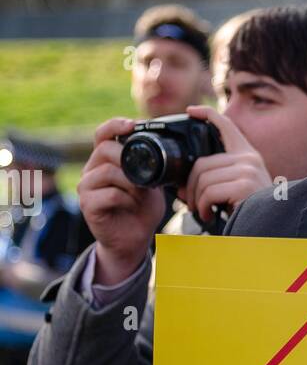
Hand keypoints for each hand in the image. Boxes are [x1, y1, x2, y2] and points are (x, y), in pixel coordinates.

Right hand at [79, 118, 164, 284]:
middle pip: (105, 150)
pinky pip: (110, 194)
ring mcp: (86, 188)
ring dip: (131, 183)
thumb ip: (150, 165)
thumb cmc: (141, 209)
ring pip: (108, 172)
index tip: (133, 125)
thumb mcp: (151, 182)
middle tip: (146, 179)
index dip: (115, 125)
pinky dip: (126, 199)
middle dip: (129, 160)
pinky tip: (132, 205)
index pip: (103, 134)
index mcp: (105, 160)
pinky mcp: (88, 205)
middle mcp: (91, 170)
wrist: (133, 240)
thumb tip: (161, 146)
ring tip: (140, 194)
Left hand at [179, 106, 270, 223]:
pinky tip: (209, 215)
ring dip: (197, 201)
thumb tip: (181, 187)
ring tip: (203, 212)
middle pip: (202, 163)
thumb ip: (213, 182)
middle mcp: (249, 159)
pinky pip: (209, 192)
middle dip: (190, 187)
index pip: (227, 125)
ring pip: (203, 179)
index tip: (190, 111)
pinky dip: (202, 207)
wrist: (271, 230)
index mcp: (248, 156)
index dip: (207, 114)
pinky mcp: (244, 185)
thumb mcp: (233, 191)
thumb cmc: (250, 213)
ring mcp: (248, 170)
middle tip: (191, 204)